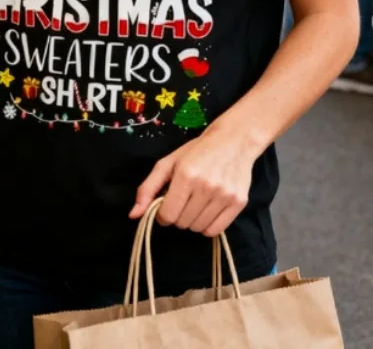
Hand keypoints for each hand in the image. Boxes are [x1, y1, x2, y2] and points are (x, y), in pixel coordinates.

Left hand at [129, 128, 256, 237]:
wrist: (233, 141)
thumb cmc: (196, 152)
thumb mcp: (167, 164)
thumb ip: (147, 189)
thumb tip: (133, 215)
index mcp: (186, 175)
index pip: (167, 215)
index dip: (162, 214)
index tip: (167, 204)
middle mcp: (206, 186)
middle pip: (182, 223)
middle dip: (178, 215)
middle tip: (183, 200)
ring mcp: (225, 195)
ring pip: (198, 229)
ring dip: (192, 220)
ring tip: (196, 202)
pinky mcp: (239, 203)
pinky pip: (215, 231)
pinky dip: (207, 226)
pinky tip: (207, 210)